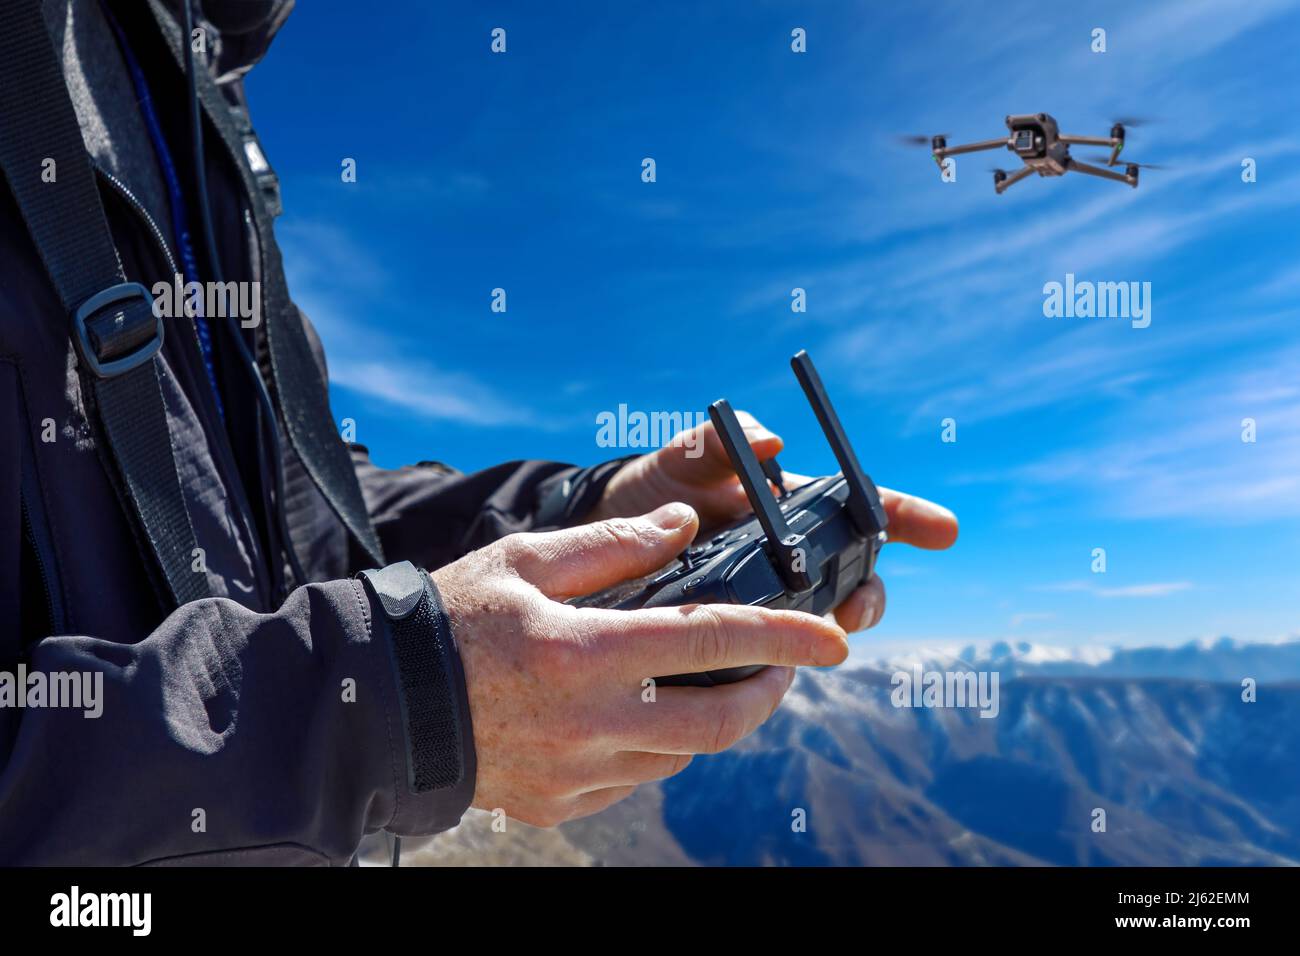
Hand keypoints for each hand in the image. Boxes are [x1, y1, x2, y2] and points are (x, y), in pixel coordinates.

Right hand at [431, 502, 848, 827]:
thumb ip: (613, 544)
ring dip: (712, 721)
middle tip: (781, 669)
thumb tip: (685, 525)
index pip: (711, 639)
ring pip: (681, 758)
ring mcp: (575, 772)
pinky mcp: (559, 803)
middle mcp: (590, 721)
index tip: (835, 637)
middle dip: (768, 695)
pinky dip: (656, 750)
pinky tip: (642, 718)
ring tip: (709, 684)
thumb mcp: (523, 561)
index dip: (785, 636)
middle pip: (717, 722)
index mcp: (585, 650)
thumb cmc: (448, 620)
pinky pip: (634, 783)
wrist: (376, 707)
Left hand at [590, 413, 958, 632]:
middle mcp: (795, 555)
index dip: (907, 517)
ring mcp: (773, 598)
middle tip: (855, 608)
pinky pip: (775, 652)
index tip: (945, 531)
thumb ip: (716, 443)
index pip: (862, 508)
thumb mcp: (679, 458)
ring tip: (818, 638)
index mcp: (793, 507)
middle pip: (857, 576)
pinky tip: (766, 667)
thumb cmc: (655, 487)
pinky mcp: (743, 636)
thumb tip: (769, 441)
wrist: (603, 542)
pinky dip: (781, 660)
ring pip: (824, 620)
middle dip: (869, 593)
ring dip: (831, 631)